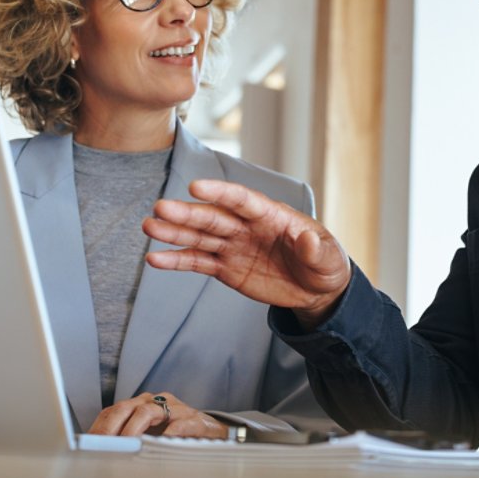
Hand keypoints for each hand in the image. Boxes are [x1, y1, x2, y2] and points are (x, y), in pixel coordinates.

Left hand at [88, 392, 228, 438]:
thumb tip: (101, 456)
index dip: (100, 426)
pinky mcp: (194, 419)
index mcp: (141, 404)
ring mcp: (174, 408)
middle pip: (125, 408)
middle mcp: (155, 401)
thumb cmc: (176, 434)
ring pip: (147, 413)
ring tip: (124, 447)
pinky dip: (166, 434)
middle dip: (110, 428)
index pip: (113, 411)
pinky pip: (178, 424)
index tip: (88, 444)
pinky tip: (158, 446)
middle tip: (102, 447)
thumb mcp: (150, 434)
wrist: (213, 431)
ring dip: (132, 431)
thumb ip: (129, 440)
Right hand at [143, 179, 350, 327]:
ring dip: (174, 233)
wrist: (316, 290)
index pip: (243, 200)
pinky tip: (155, 259)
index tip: (196, 187)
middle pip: (213, 217)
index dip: (220, 193)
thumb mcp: (330, 259)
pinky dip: (176, 261)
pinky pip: (197, 263)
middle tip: (160, 209)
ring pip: (199, 237)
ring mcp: (233, 246)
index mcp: (272, 215)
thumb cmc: (325, 265)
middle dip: (187, 214)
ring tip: (148, 227)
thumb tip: (307, 240)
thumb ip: (317, 250)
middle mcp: (246, 227)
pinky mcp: (225, 267)